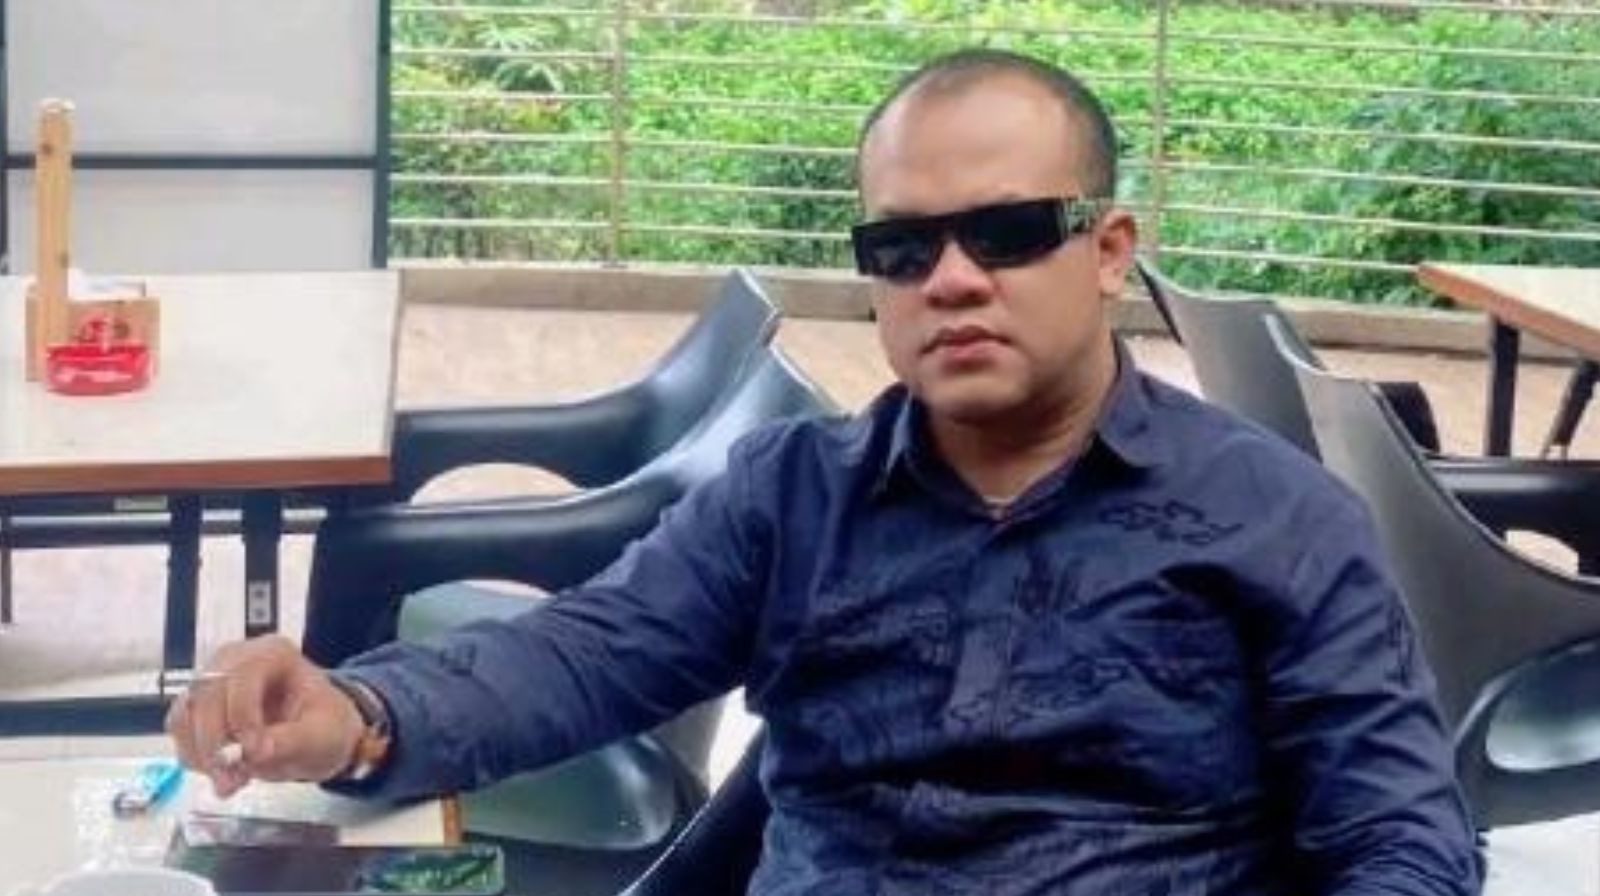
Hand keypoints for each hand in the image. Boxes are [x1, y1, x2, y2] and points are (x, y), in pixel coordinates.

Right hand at [165, 635, 365, 797]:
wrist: (318, 735)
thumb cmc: (326, 725)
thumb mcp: (323, 734)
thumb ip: (290, 741)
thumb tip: (253, 753)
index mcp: (274, 654)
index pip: (242, 676)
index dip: (242, 717)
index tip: (255, 753)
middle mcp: (236, 660)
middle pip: (205, 694)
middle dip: (215, 743)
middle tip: (232, 779)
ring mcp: (213, 681)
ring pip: (185, 713)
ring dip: (200, 753)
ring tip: (229, 781)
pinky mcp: (199, 706)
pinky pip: (180, 730)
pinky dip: (194, 756)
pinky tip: (221, 773)